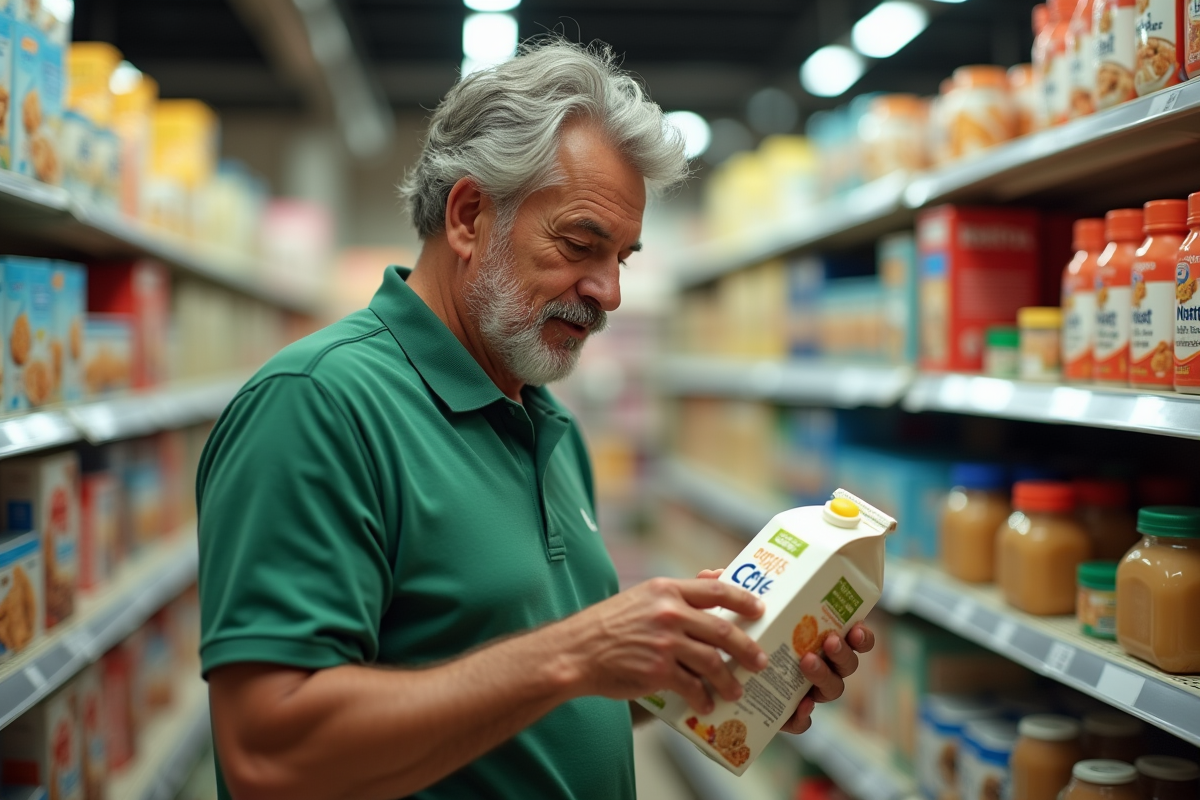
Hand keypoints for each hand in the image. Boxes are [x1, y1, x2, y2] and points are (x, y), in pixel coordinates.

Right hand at [564, 577, 767, 714]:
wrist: (577, 650)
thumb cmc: (608, 624)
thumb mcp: (641, 597)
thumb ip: (674, 595)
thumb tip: (712, 582)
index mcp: (666, 590)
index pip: (716, 590)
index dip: (744, 599)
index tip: (760, 610)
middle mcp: (669, 613)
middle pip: (723, 631)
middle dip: (748, 649)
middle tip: (760, 661)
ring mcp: (665, 643)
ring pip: (713, 662)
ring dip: (729, 680)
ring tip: (735, 690)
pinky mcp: (658, 670)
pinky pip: (692, 686)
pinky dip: (702, 698)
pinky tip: (705, 704)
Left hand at [695, 568, 875, 735]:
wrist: (715, 677)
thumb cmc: (738, 636)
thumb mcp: (736, 611)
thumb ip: (729, 594)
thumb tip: (714, 573)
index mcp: (817, 638)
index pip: (851, 637)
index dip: (861, 635)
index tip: (856, 626)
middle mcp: (820, 665)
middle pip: (847, 664)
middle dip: (843, 653)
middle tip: (830, 640)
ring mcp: (807, 691)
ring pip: (832, 689)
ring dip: (824, 676)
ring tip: (807, 662)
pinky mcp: (787, 715)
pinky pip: (803, 721)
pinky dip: (803, 716)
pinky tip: (799, 706)